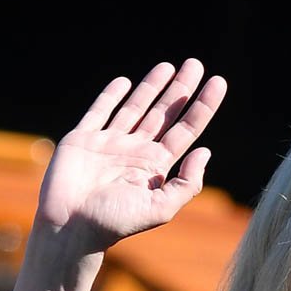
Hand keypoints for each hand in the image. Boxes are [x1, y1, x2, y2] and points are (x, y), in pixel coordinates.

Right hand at [33, 58, 227, 254]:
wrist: (72, 225)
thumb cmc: (116, 222)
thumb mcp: (161, 208)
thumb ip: (186, 183)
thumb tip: (206, 151)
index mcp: (156, 167)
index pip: (186, 130)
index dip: (202, 107)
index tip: (218, 83)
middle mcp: (136, 152)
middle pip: (165, 113)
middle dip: (181, 89)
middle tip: (196, 64)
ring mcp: (110, 143)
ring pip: (136, 107)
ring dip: (152, 86)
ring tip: (169, 66)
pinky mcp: (83, 138)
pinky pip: (100, 111)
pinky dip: (111, 95)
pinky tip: (125, 82)